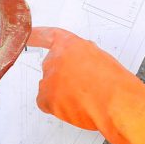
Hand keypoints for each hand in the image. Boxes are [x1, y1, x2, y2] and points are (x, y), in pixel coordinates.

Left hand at [28, 26, 144, 143]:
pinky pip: (45, 103)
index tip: (28, 35)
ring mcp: (49, 79)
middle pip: (51, 67)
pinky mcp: (47, 98)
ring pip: (49, 87)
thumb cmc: (116, 83)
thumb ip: (84, 58)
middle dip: (63, 78)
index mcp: (70, 45)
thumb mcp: (101, 60)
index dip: (36, 36)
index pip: (47, 36)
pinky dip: (57, 107)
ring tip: (84, 100)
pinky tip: (73, 108)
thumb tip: (79, 66)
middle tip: (82, 88)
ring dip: (62, 93)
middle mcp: (55, 59)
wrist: (117, 103)